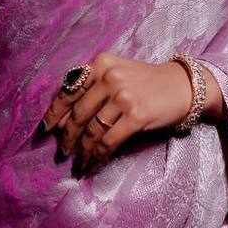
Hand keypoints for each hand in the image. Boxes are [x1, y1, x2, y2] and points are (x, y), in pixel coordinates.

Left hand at [40, 52, 194, 173]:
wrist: (182, 86)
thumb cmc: (146, 82)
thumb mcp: (117, 72)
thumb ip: (92, 87)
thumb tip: (61, 118)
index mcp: (100, 64)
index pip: (68, 90)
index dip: (54, 113)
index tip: (46, 129)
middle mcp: (110, 77)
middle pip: (78, 114)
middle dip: (67, 137)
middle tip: (63, 152)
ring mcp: (123, 96)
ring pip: (92, 131)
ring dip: (82, 151)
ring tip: (78, 162)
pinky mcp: (136, 116)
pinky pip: (109, 141)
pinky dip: (98, 155)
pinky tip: (94, 163)